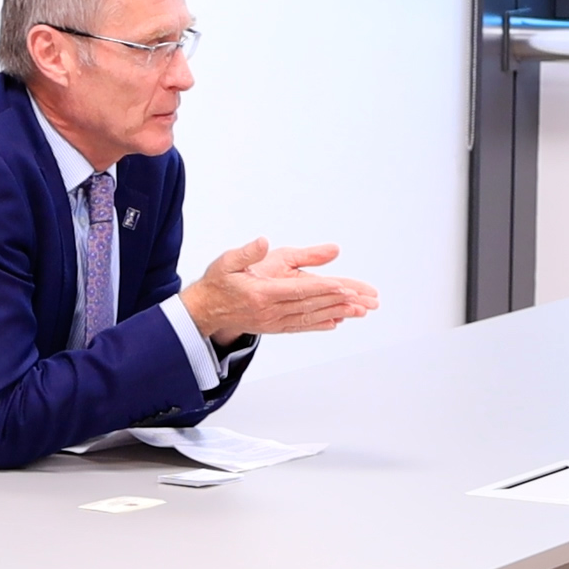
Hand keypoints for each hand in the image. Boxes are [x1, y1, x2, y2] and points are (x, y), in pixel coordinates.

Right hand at [179, 238, 380, 344]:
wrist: (204, 311)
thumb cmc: (217, 282)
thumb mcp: (227, 261)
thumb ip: (247, 252)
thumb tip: (264, 241)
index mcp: (260, 293)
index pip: (298, 290)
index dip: (323, 289)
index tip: (344, 286)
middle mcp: (269, 311)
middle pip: (310, 306)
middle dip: (339, 302)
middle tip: (364, 299)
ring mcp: (272, 322)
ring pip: (309, 317)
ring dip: (336, 313)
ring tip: (359, 311)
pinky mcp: (273, 327)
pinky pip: (301, 326)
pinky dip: (320, 324)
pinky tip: (336, 322)